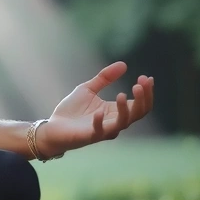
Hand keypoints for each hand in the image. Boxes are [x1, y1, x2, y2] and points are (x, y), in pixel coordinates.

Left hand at [37, 61, 153, 158]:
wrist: (53, 127)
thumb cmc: (72, 111)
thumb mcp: (88, 88)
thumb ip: (105, 78)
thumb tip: (124, 64)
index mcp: (116, 111)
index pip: (140, 104)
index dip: (147, 92)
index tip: (147, 77)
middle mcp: (114, 122)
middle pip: (138, 113)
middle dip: (143, 98)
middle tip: (141, 83)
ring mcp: (104, 130)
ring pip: (123, 122)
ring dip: (125, 109)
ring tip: (122, 94)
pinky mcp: (90, 136)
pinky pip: (100, 131)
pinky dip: (100, 122)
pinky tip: (98, 111)